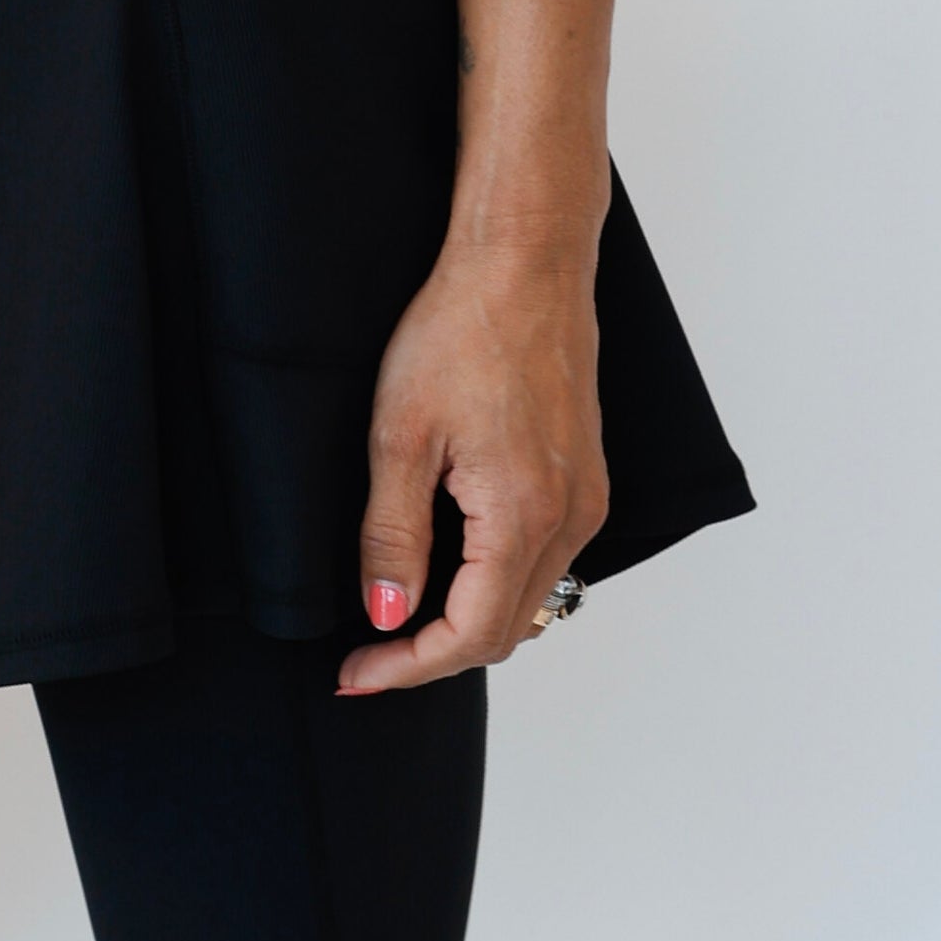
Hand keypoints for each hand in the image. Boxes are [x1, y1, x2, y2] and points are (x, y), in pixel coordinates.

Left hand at [334, 227, 608, 697]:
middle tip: (364, 658)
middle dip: (431, 656)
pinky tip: (445, 572)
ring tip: (396, 623)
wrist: (524, 266)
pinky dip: (495, 586)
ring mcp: (587, 501)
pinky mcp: (587, 482)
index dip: (406, 667)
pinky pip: (545, 563)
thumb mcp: (400, 438)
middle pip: (504, 632)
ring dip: (464, 625)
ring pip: (528, 602)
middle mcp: (571, 519)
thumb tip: (387, 616)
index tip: (353, 674)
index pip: (470, 634)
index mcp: (524, 514)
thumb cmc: (459, 333)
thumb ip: (393, 537)